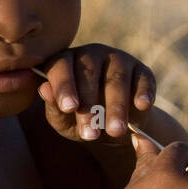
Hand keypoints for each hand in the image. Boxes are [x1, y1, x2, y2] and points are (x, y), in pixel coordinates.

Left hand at [36, 43, 155, 143]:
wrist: (110, 128)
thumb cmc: (77, 120)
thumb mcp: (62, 120)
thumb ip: (53, 106)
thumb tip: (44, 90)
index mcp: (64, 61)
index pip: (60, 67)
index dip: (64, 87)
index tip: (69, 108)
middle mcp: (91, 54)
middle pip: (89, 74)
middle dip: (90, 107)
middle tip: (91, 134)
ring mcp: (117, 59)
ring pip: (116, 79)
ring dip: (116, 107)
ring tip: (115, 131)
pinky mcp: (141, 70)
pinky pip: (143, 78)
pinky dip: (143, 92)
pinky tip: (142, 106)